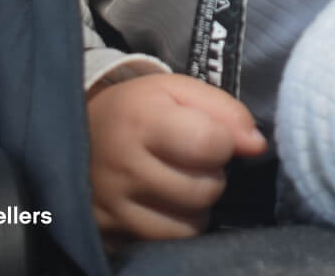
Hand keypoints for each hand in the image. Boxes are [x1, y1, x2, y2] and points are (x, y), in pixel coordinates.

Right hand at [86, 71, 267, 239]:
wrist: (76, 131)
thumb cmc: (139, 108)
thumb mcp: (179, 90)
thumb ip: (225, 111)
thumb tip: (257, 146)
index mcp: (142, 120)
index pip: (209, 144)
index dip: (223, 141)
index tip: (212, 135)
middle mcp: (124, 166)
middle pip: (204, 190)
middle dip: (213, 175)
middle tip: (195, 161)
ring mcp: (113, 207)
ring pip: (190, 225)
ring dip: (198, 206)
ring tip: (181, 182)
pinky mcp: (108, 235)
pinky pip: (166, 243)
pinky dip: (177, 226)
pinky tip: (167, 205)